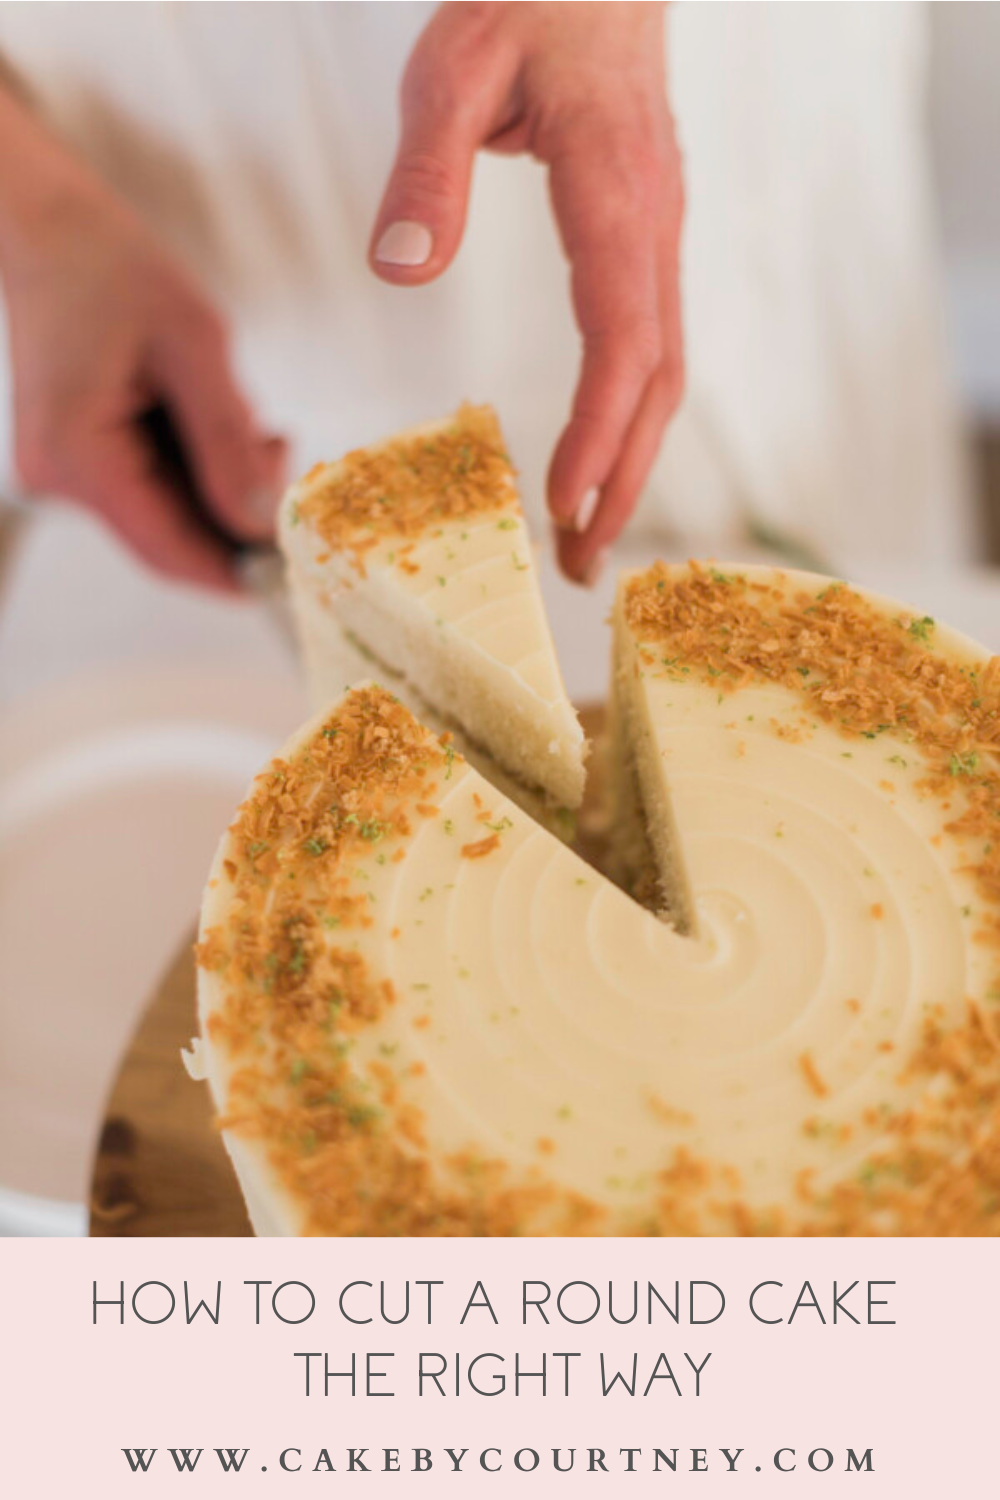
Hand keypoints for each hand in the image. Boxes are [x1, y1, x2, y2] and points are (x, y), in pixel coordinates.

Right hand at [0, 87, 284, 591]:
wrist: (45, 227)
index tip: (296, 572)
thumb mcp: (195, 345)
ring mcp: (65, 473)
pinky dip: (197, 466)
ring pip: (168, 512)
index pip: (170, 551)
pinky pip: (152, 485)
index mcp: (78, 457)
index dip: (236, 572)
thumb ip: (230, 442)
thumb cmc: (113, 267)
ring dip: (221, 483)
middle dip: (236, 512)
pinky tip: (219, 419)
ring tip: (250, 420)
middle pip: (172, 536)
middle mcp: (61, 479)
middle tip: (280, 449)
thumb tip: (261, 523)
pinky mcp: (78, 459)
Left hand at [370, 1, 682, 583]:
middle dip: (622, 481)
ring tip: (589, 539)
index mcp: (616, 196)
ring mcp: (657, 239)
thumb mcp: (452, 66)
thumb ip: (427, 169)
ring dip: (632, 464)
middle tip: (581, 567)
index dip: (597, 431)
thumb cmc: (526, 0)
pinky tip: (601, 458)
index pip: (621, 338)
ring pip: (663, 375)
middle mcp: (653, 230)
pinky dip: (630, 421)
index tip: (562, 505)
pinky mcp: (644, 243)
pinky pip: (651, 349)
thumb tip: (401, 269)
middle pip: (658, 382)